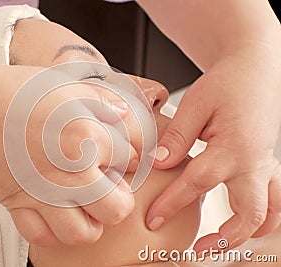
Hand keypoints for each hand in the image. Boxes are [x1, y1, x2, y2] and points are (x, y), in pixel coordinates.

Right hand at [0, 62, 138, 245]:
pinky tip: (56, 211)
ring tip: (88, 205)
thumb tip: (126, 117)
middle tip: (110, 184)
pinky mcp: (17, 205)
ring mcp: (43, 195)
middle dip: (121, 198)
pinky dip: (54, 230)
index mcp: (86, 139)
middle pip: (117, 209)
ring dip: (91, 223)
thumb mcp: (68, 84)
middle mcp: (69, 174)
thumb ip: (103, 102)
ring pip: (82, 234)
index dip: (130, 153)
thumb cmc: (16, 92)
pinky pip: (41, 237)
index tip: (123, 152)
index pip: (130, 158)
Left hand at [145, 44, 280, 250]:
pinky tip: (241, 225)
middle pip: (248, 214)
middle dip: (223, 239)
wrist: (255, 69)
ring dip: (246, 235)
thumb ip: (177, 137)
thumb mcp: (196, 104)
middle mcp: (254, 162)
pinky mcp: (265, 164)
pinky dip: (260, 218)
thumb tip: (158, 164)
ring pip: (268, 213)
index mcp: (234, 147)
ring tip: (218, 246)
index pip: (198, 184)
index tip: (153, 219)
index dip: (172, 204)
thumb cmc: (226, 83)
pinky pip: (272, 200)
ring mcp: (264, 165)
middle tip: (194, 250)